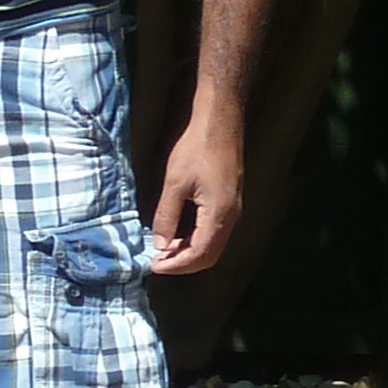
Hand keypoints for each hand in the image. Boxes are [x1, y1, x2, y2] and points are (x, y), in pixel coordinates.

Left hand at [145, 111, 243, 275]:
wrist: (220, 122)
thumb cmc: (197, 148)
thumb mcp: (175, 183)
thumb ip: (167, 217)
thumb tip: (160, 244)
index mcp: (219, 214)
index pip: (199, 254)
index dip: (176, 265)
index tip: (154, 266)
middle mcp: (231, 217)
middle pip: (209, 256)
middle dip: (183, 263)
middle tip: (158, 261)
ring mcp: (233, 210)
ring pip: (213, 245)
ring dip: (188, 252)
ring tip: (164, 250)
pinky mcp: (229, 202)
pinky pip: (214, 232)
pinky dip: (195, 240)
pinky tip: (177, 235)